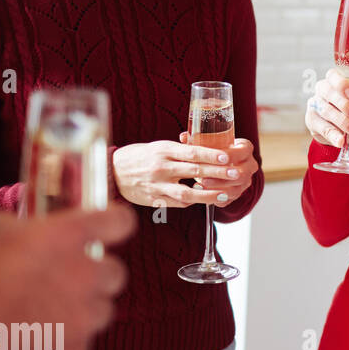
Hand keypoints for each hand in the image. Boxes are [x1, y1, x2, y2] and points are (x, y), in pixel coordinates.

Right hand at [0, 205, 135, 349]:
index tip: (106, 227)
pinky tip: (34, 333)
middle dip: (92, 272)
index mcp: (64, 237)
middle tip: (63, 274)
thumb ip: (31, 226)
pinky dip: (65, 338)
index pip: (119, 223)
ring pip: (102, 310)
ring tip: (44, 307)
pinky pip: (81, 343)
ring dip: (81, 306)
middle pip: (114, 273)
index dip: (111, 224)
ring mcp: (76, 320)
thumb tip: (47, 227)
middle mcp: (81, 278)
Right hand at [112, 140, 239, 208]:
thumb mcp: (160, 146)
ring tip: (226, 194)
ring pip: (187, 193)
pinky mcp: (154, 200)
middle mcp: (160, 168)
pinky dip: (193, 202)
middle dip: (217, 173)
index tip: (228, 156)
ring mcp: (157, 186)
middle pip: (194, 171)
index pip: (191, 152)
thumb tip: (209, 149)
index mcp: (163, 150)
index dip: (211, 155)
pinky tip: (207, 200)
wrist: (113, 172)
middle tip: (235, 173)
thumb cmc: (141, 156)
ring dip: (208, 195)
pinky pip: (177, 203)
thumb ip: (182, 150)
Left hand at [178, 135, 257, 204]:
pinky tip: (204, 196)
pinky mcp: (239, 192)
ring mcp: (246, 180)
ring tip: (200, 186)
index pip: (242, 151)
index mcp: (245, 148)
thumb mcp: (209, 142)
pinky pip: (230, 198)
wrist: (224, 163)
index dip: (230, 155)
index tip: (218, 158)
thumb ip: (198, 139)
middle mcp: (250, 165)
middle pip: (242, 174)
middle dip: (222, 177)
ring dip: (217, 189)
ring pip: (236, 188)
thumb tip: (183, 137)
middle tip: (204, 177)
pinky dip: (217, 198)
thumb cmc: (215, 150)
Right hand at [305, 68, 348, 148]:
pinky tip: (340, 141)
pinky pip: (322, 128)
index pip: (333, 76)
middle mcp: (322, 90)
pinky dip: (333, 135)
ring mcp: (314, 105)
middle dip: (344, 104)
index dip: (342, 84)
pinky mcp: (311, 122)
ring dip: (342, 121)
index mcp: (334, 80)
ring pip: (325, 111)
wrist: (346, 128)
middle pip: (328, 93)